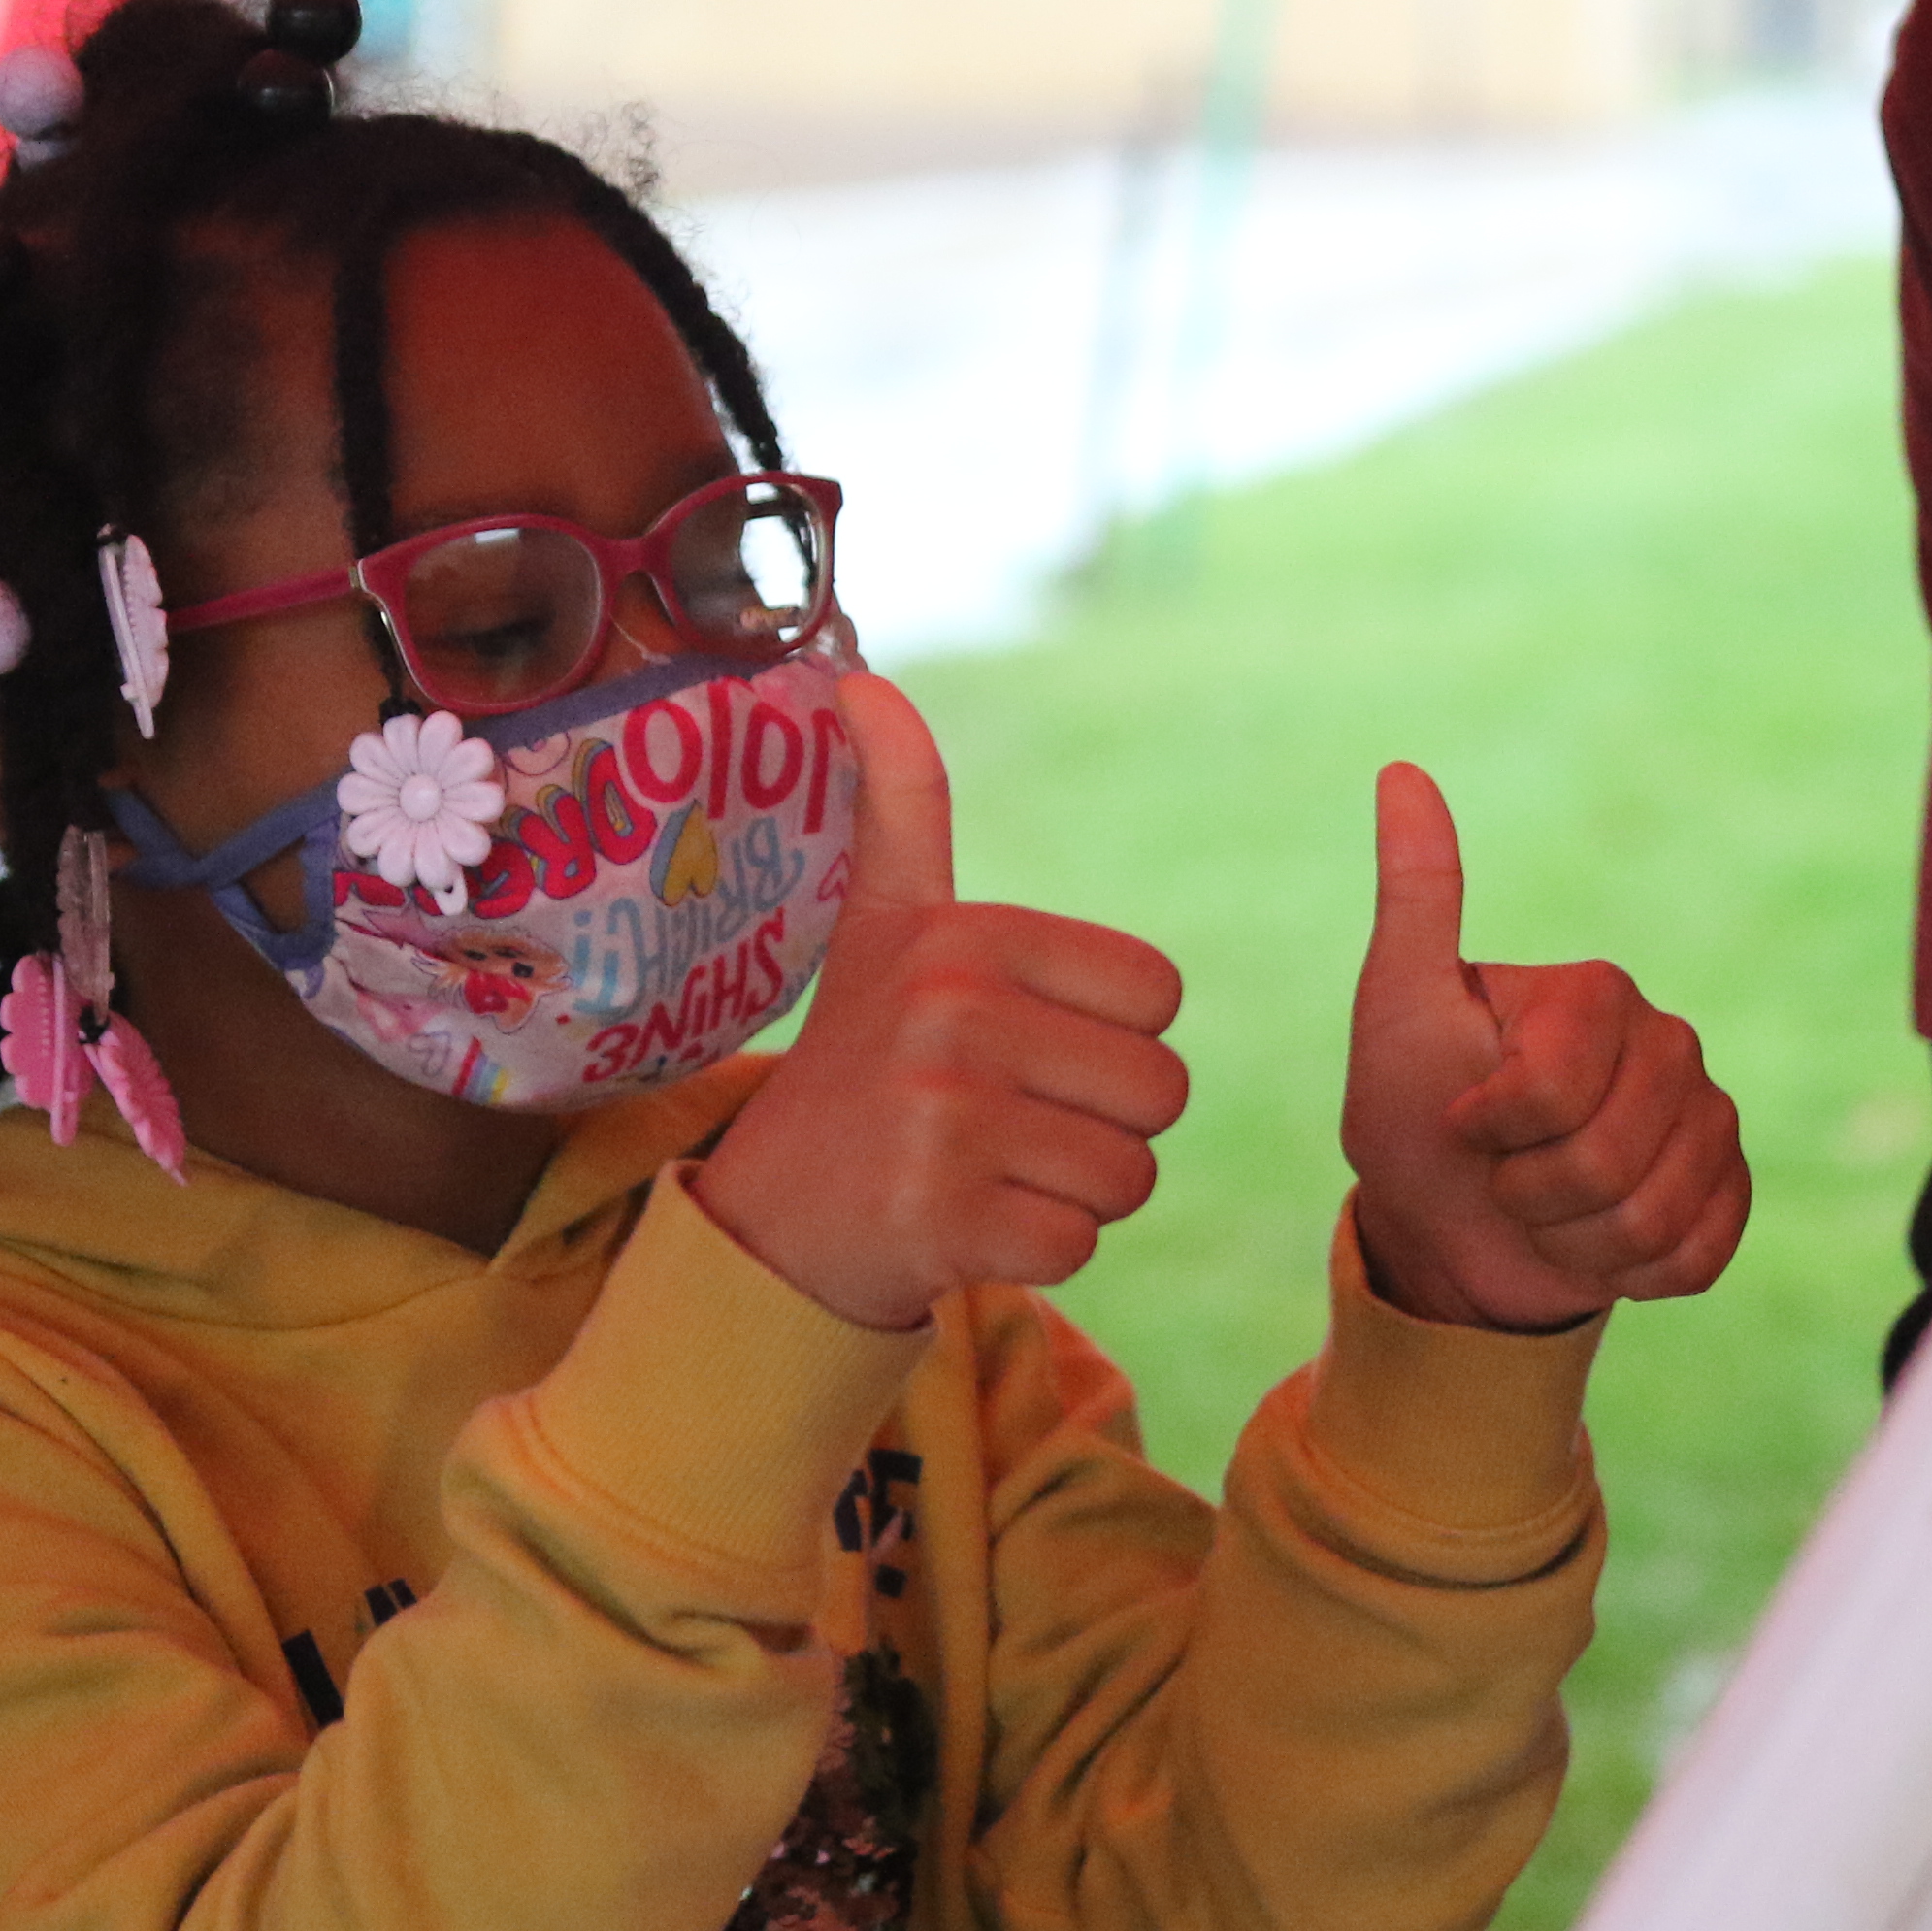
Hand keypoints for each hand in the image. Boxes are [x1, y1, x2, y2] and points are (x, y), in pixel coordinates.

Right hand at [697, 674, 1189, 1330]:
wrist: (770, 1216)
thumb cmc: (861, 1060)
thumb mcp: (880, 923)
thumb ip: (898, 803)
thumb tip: (861, 679)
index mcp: (965, 938)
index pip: (1161, 996)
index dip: (1114, 1037)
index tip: (1026, 1048)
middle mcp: (952, 1016)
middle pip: (1161, 1092)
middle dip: (1104, 1123)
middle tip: (1009, 1124)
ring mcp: (944, 1123)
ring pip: (1131, 1175)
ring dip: (1077, 1192)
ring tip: (989, 1171)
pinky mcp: (942, 1221)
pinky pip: (1081, 1246)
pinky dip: (1041, 1251)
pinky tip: (970, 1227)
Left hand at [1339, 760, 1750, 1332]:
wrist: (1450, 1230)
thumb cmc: (1414, 1113)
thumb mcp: (1398, 1007)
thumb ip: (1417, 897)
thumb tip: (1400, 770)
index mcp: (1599, 992)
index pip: (1552, 1088)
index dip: (1491, 1126)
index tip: (1461, 1119)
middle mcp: (1670, 1042)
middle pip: (1606, 1160)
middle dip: (1531, 1195)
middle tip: (1504, 1175)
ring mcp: (1710, 1119)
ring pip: (1651, 1217)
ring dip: (1572, 1240)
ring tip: (1545, 1211)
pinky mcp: (1729, 1193)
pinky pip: (1696, 1255)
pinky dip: (1628, 1272)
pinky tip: (1597, 1243)